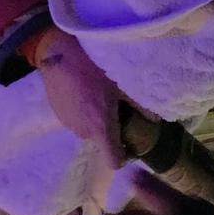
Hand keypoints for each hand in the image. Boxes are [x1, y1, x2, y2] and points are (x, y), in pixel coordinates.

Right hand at [33, 28, 126, 167]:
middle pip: (102, 141)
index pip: (114, 161)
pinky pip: (76, 119)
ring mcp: (68, 124)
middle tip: (116, 106)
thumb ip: (139, 105)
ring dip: (94, 118)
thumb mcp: (120, 84)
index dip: (124, 155)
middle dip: (110, 128)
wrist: (57, 53)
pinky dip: (82, 110)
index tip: (129, 140)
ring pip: (88, 128)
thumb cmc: (92, 67)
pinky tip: (83, 90)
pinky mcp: (58, 114)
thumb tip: (156, 119)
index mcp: (100, 128)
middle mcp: (83, 132)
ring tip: (98, 94)